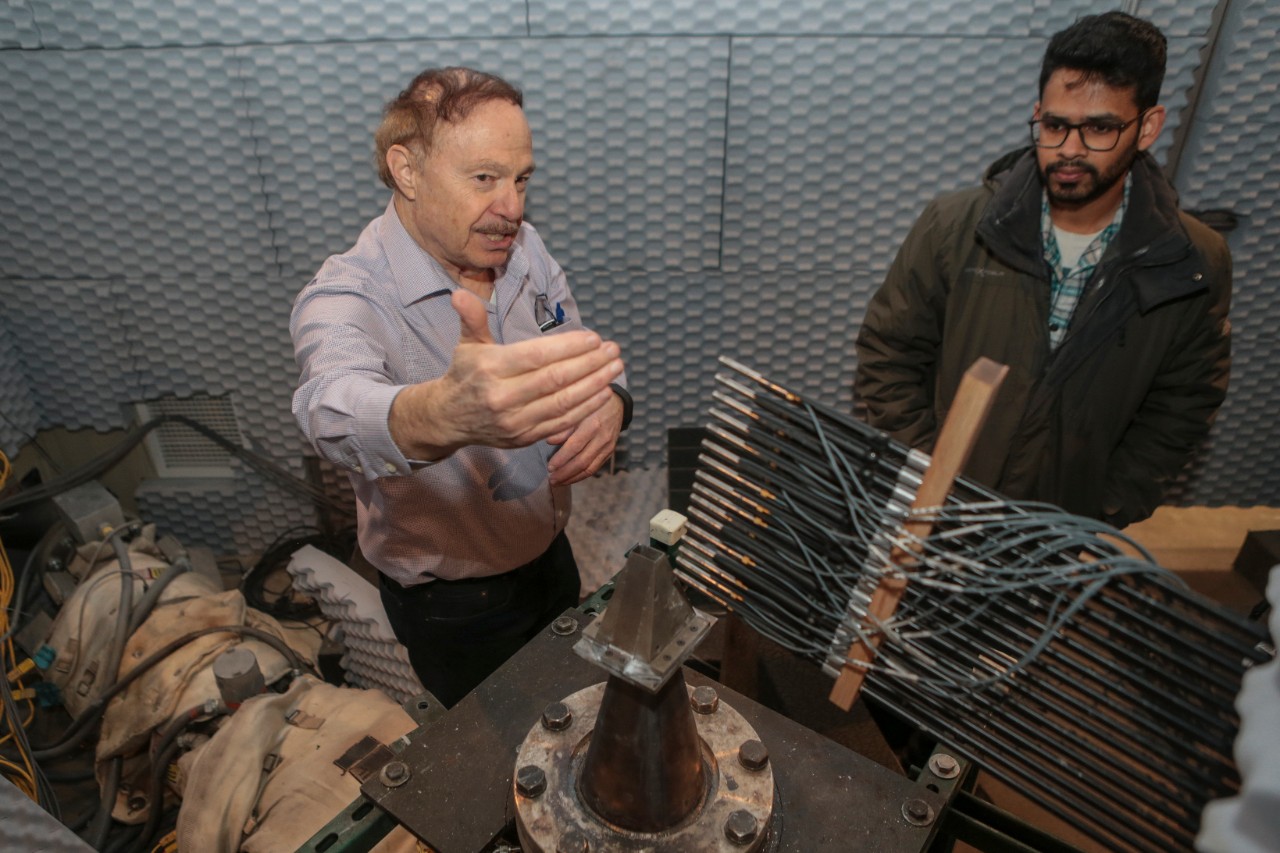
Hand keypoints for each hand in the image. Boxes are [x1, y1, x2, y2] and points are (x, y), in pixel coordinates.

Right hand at [389, 289, 623, 459]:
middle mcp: (502, 396)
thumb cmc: (465, 374)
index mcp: (490, 368)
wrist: (449, 418)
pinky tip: (603, 392)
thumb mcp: (466, 344)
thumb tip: (460, 293)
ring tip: (615, 368)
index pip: (537, 356)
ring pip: (563, 402)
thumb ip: (472, 318)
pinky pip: (561, 422)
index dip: (569, 347)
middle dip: (590, 364)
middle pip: (555, 379)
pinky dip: (585, 408)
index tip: (594, 338)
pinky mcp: (525, 437)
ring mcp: (515, 421)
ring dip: (594, 385)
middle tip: (613, 350)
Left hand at [546, 392, 624, 485]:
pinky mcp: (610, 452)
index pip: (575, 446)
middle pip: (582, 461)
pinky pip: (596, 467)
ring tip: (559, 482)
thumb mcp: (577, 408)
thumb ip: (564, 425)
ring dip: (573, 478)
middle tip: (551, 480)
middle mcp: (602, 437)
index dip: (561, 459)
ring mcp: (608, 446)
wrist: (616, 403)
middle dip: (565, 473)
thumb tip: (548, 441)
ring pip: (590, 468)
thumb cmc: (591, 403)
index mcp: (592, 424)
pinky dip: (582, 475)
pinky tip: (571, 478)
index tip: (549, 467)